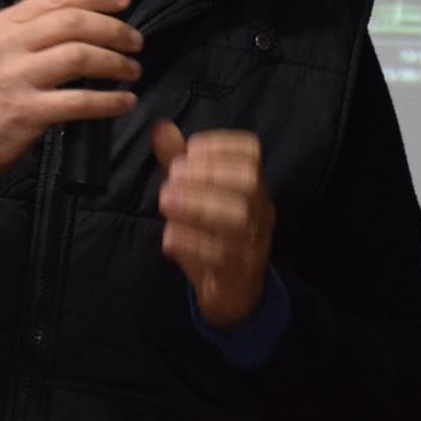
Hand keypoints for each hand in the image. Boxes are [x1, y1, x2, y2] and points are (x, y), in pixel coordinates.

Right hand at [0, 0, 141, 193]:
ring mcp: (16, 78)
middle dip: (114, 29)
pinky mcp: (26, 112)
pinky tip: (124, 103)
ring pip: (80, 56)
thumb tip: (84, 25)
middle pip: (74, 22)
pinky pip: (79, 101)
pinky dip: (109, 101)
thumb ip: (30, 34)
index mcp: (3, 24)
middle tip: (135, 41)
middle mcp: (9, 45)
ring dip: (116, 62)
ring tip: (132, 70)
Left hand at [152, 121, 273, 327]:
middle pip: (248, 183)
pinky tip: (170, 237)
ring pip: (238, 219)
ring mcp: (254, 243)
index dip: (221, 145)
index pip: (251, 153)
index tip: (190, 148)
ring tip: (165, 201)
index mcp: (252, 186)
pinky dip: (194, 243)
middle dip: (208, 175)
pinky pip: (223, 257)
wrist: (233, 294)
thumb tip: (160, 126)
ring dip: (198, 206)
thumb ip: (180, 161)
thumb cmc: (213, 234)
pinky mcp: (239, 273)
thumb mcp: (197, 194)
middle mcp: (260, 211)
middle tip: (172, 178)